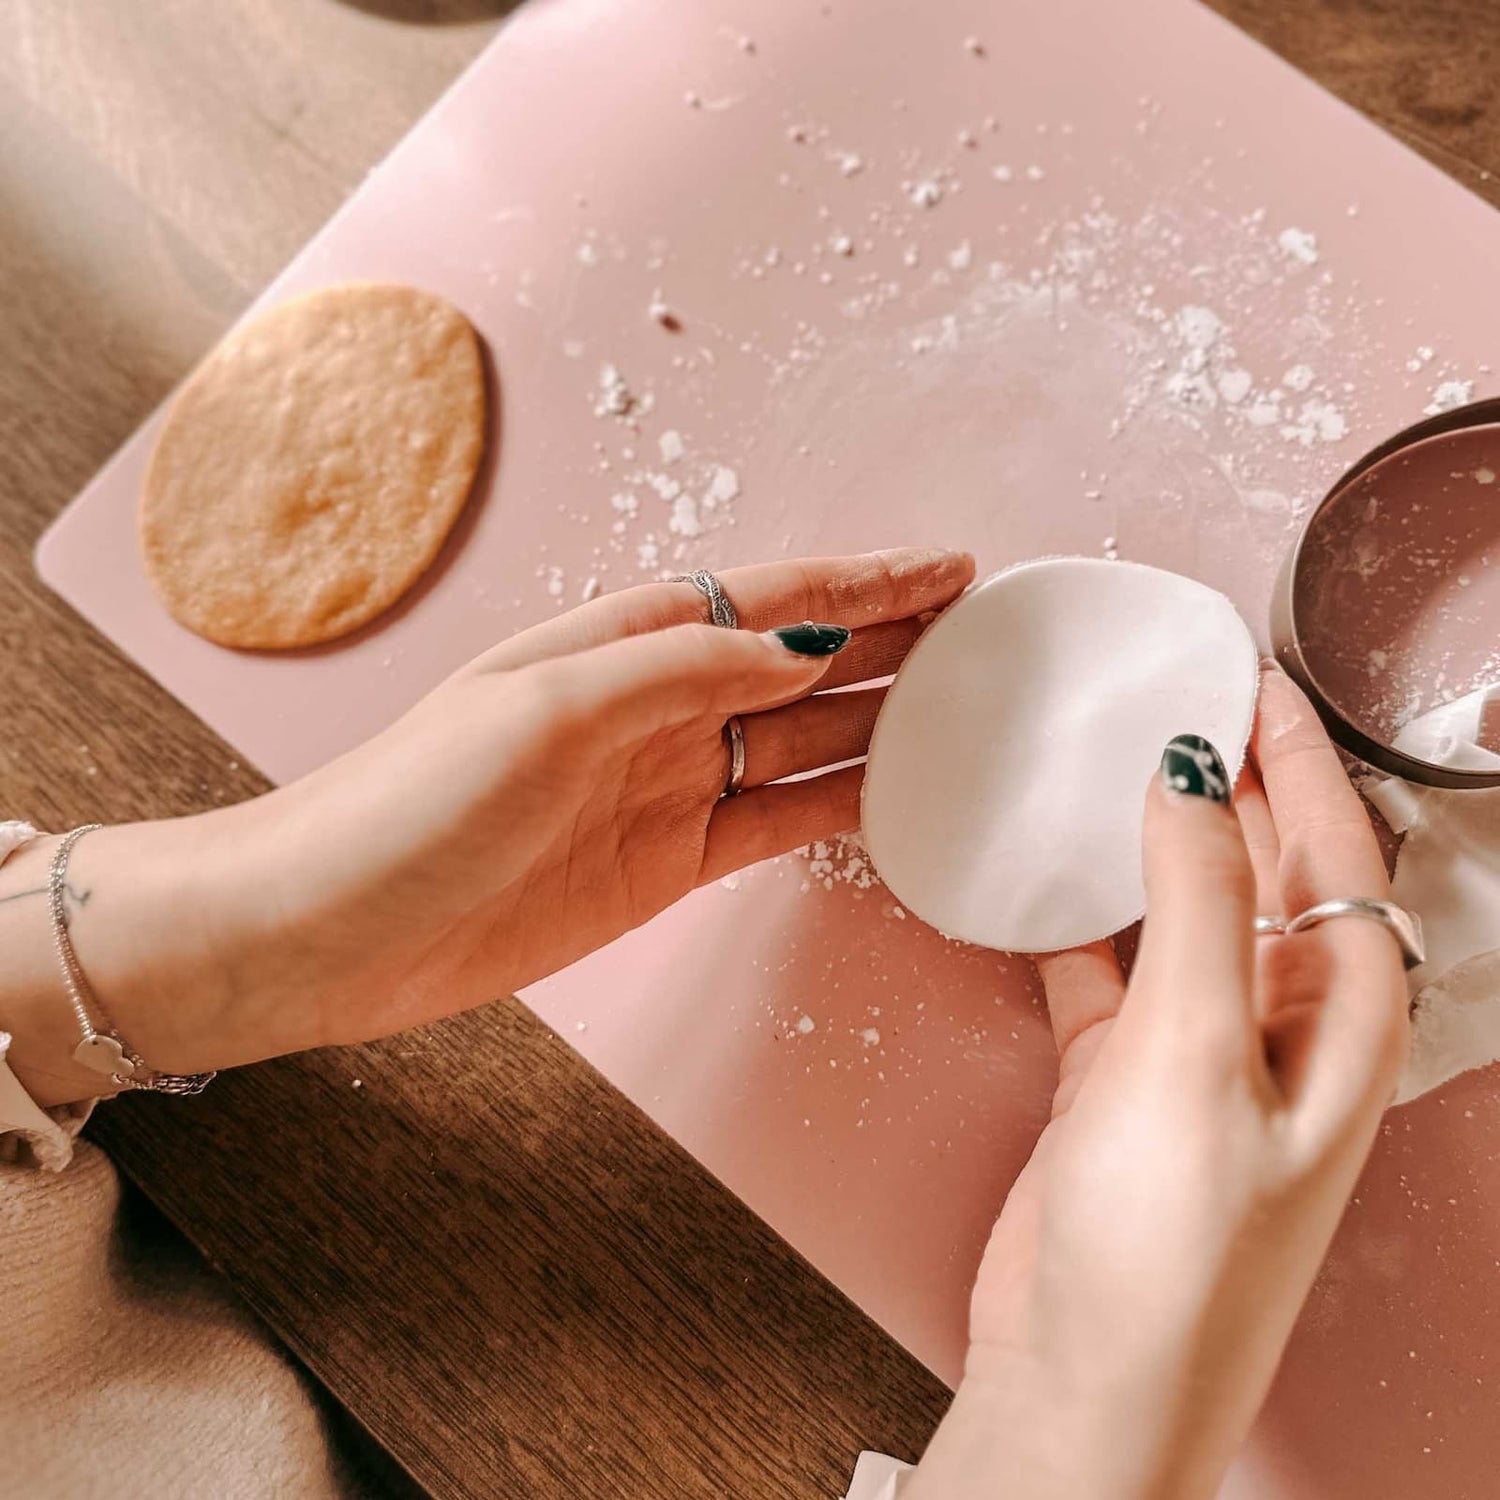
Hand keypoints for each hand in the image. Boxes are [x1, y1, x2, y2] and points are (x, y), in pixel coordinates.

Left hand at [0, 548, 972, 1101]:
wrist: (341, 925)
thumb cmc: (418, 799)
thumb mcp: (548, 709)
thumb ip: (679, 670)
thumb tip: (796, 649)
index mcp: (627, 642)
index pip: (772, 597)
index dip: (866, 583)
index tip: (952, 571)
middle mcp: (659, 703)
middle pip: (802, 659)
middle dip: (893, 639)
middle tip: (988, 633)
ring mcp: (669, 783)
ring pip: (803, 738)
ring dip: (883, 719)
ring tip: (971, 707)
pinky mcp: (669, 859)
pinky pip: (777, 820)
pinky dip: (841, 805)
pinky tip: (897, 792)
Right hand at [908, 667, 1409, 1499]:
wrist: (1084, 1380)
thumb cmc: (1173, 1254)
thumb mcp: (1197, 1052)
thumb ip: (1200, 901)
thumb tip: (1192, 773)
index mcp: (1338, 1021)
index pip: (1337, 850)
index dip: (1301, 755)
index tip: (1254, 675)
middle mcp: (1280, 1030)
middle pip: (1269, 871)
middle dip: (1235, 782)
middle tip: (1181, 697)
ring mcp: (1198, 1055)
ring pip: (1184, 914)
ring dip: (1154, 843)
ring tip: (1112, 766)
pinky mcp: (1121, 1080)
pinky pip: (1105, 970)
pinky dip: (1077, 923)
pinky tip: (1042, 885)